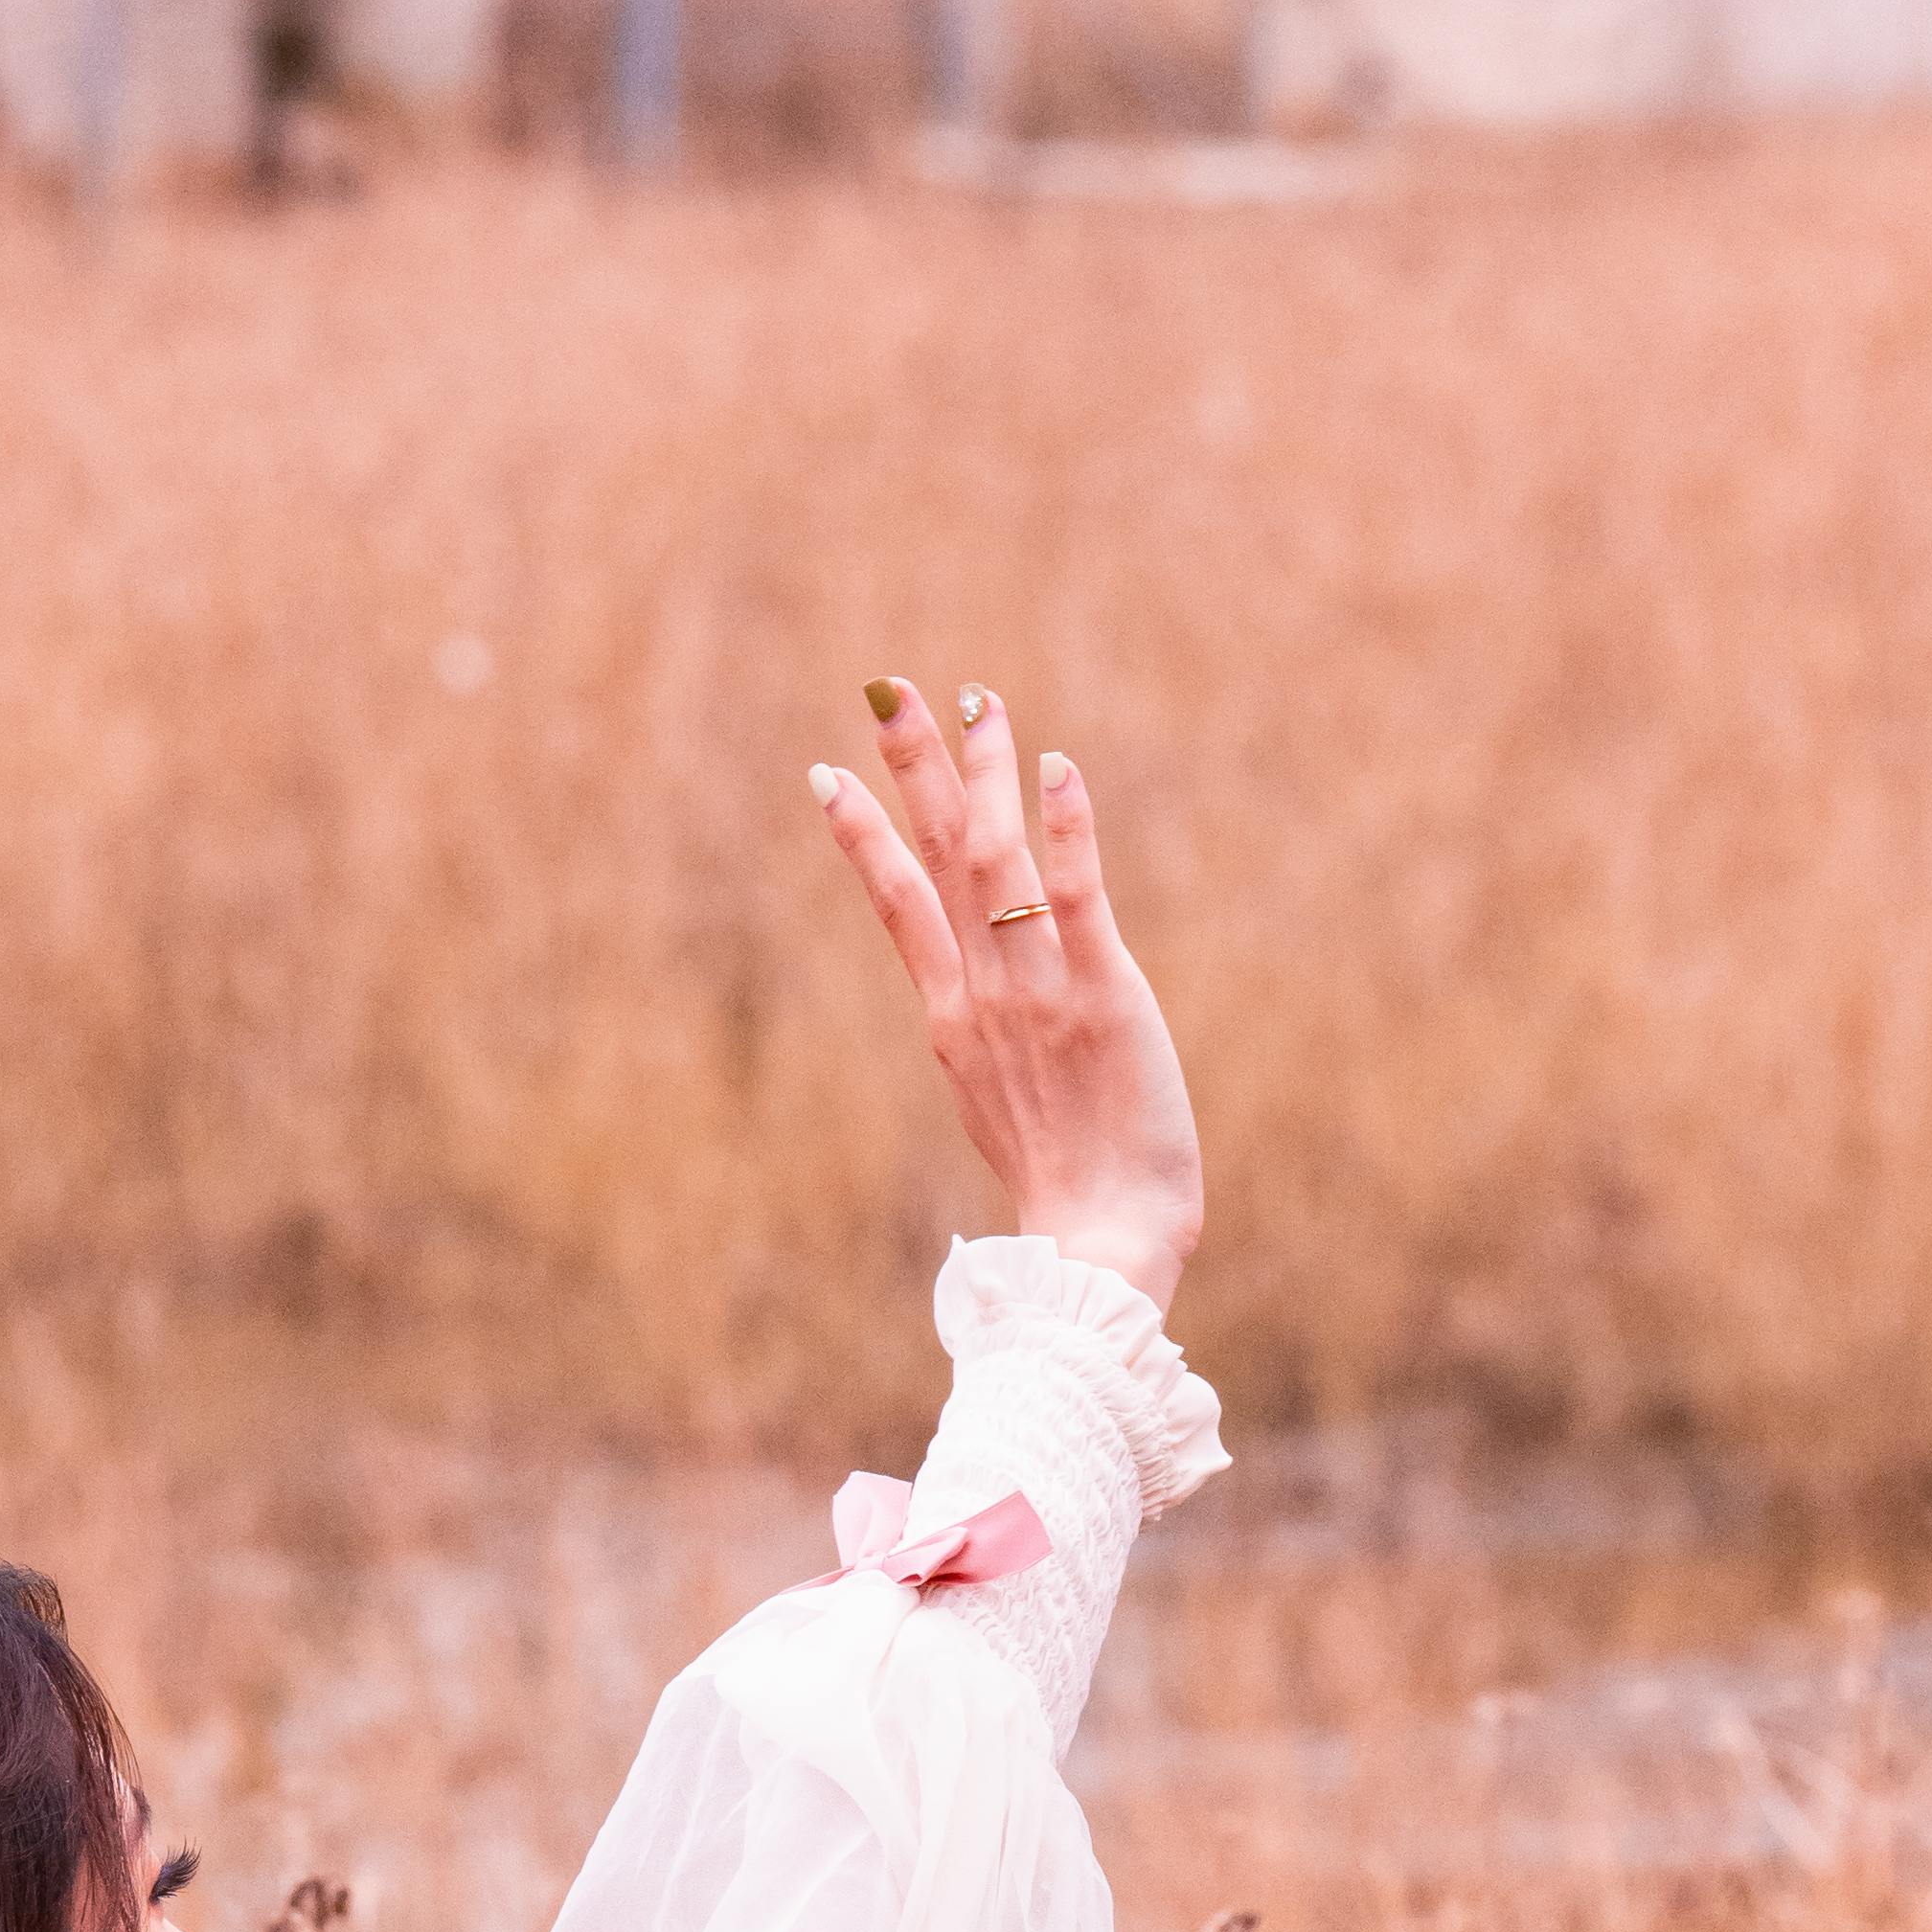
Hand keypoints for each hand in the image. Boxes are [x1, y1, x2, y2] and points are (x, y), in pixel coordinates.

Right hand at [811, 680, 1204, 1312]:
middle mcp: (981, 992)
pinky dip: (1065, 831)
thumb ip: (991, 1044)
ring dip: (983, 775)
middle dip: (910, 769)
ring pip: (997, 861)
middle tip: (887, 690)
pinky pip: (1077, 898)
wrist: (1097, 1242)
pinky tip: (1056, 769)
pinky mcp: (1103, 996)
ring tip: (978, 701)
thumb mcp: (1001, 1104)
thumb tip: (972, 1022)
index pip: (898, 904)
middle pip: (935, 859)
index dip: (863, 833)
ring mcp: (1037, 991)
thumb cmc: (1064, 1188)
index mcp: (951, 1017)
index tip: (828, 774)